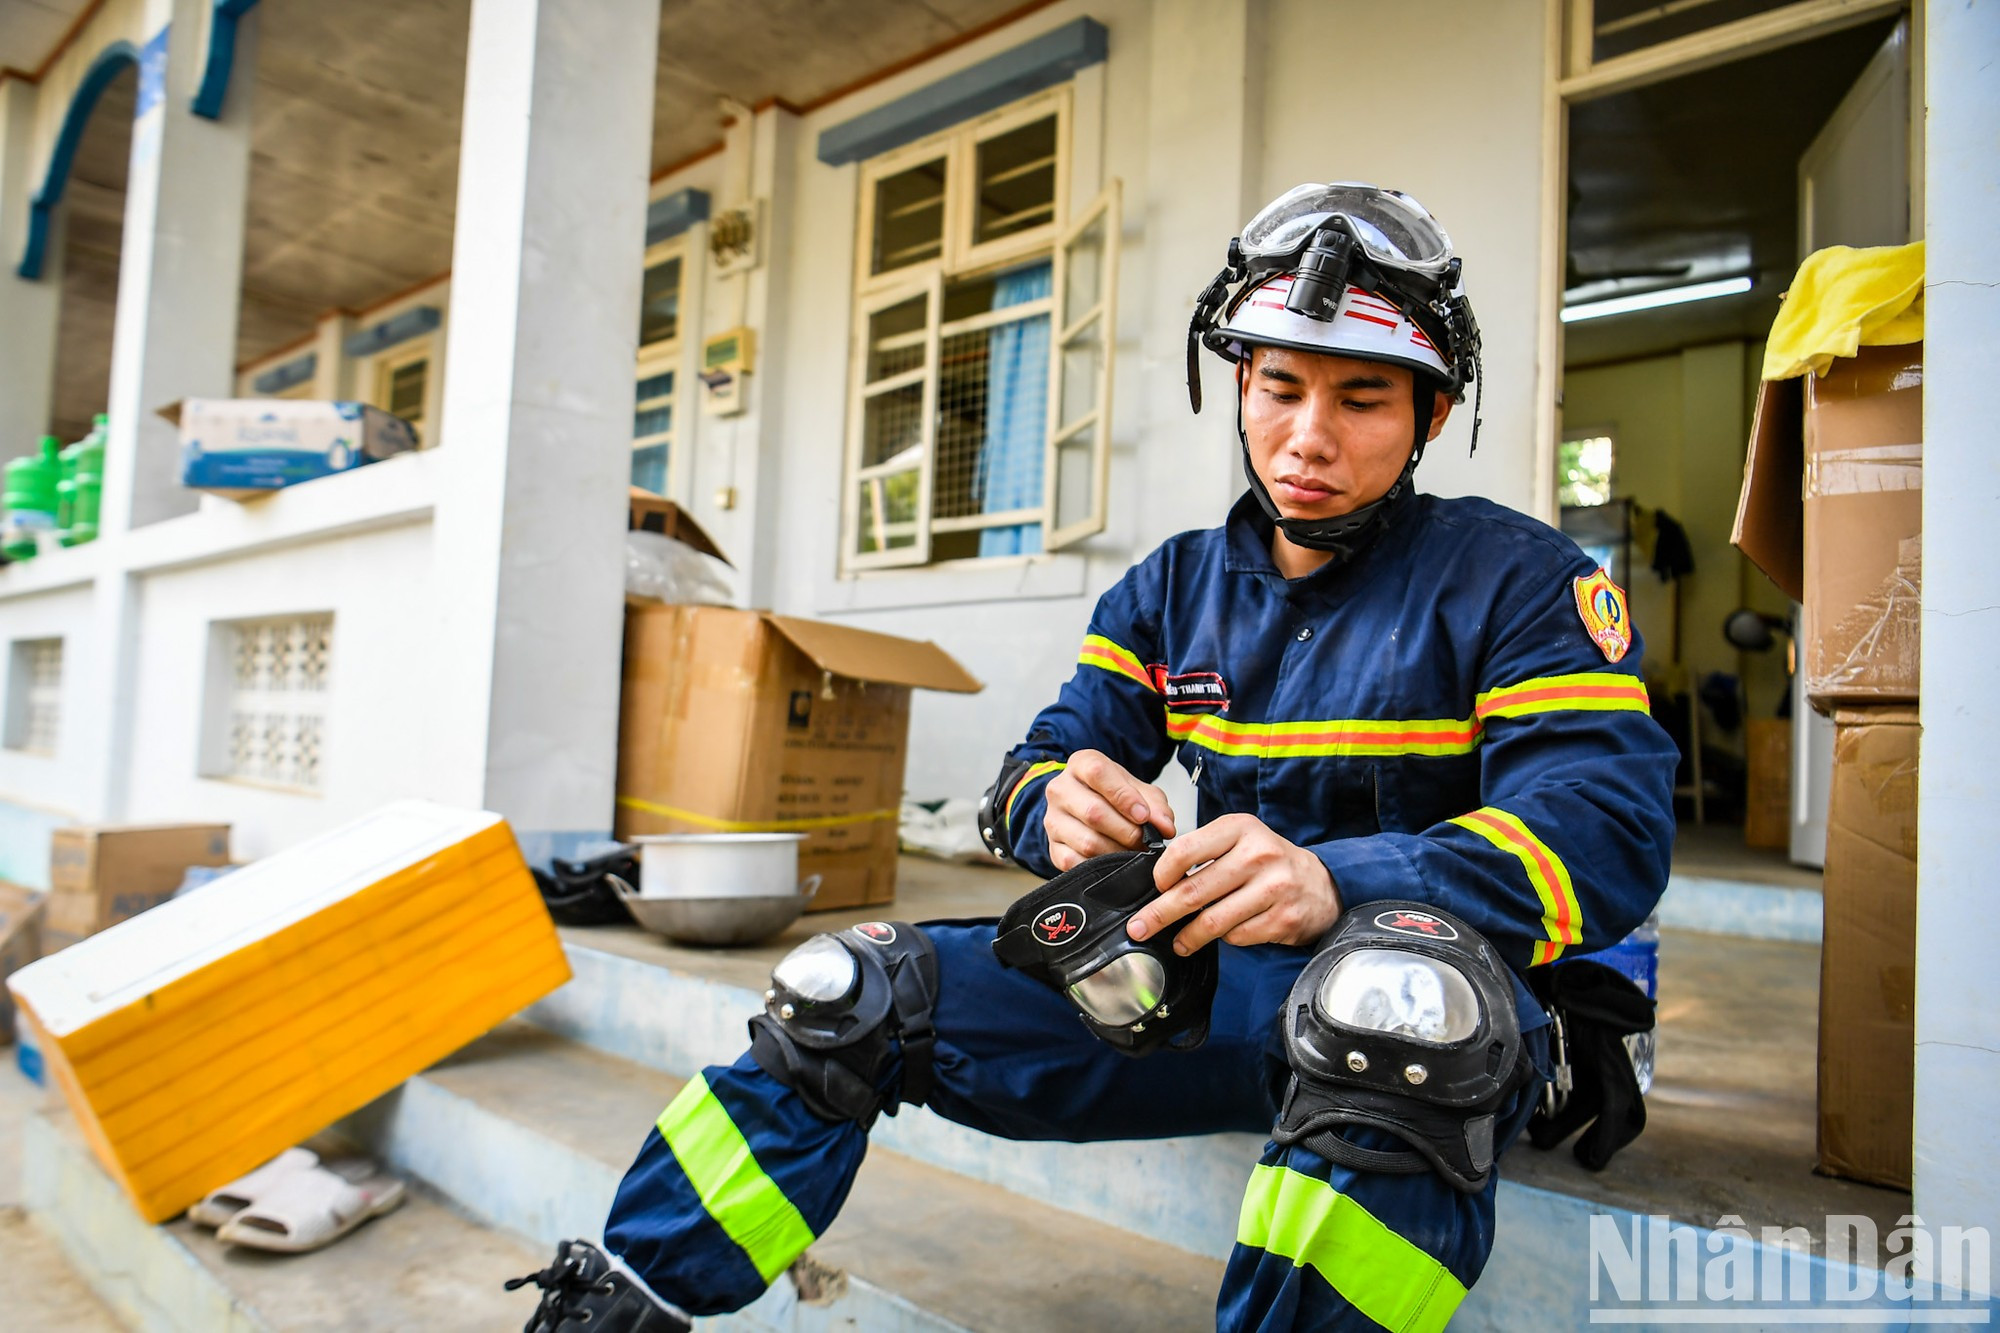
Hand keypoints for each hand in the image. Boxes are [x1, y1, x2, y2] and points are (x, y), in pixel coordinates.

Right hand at [1042, 749, 1178, 871]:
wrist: (1090, 810)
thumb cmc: (1115, 797)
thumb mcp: (1140, 791)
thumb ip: (1156, 806)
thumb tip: (1164, 827)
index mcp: (1081, 764)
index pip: (1098, 773)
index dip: (1124, 796)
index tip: (1143, 815)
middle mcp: (1060, 789)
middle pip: (1094, 812)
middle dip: (1127, 831)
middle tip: (1143, 840)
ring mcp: (1053, 820)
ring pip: (1087, 842)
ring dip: (1117, 852)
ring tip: (1132, 851)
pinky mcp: (1053, 848)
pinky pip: (1076, 863)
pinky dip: (1101, 867)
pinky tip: (1113, 862)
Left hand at [1127, 814, 1340, 951]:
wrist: (1320, 884)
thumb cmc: (1270, 862)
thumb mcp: (1239, 839)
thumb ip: (1203, 852)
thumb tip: (1160, 880)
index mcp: (1240, 829)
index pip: (1185, 851)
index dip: (1162, 874)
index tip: (1154, 886)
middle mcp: (1258, 855)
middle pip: (1193, 892)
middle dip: (1159, 914)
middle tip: (1139, 927)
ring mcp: (1273, 888)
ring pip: (1212, 921)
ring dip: (1187, 936)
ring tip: (1177, 941)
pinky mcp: (1283, 918)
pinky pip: (1236, 936)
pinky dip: (1223, 939)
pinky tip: (1222, 936)